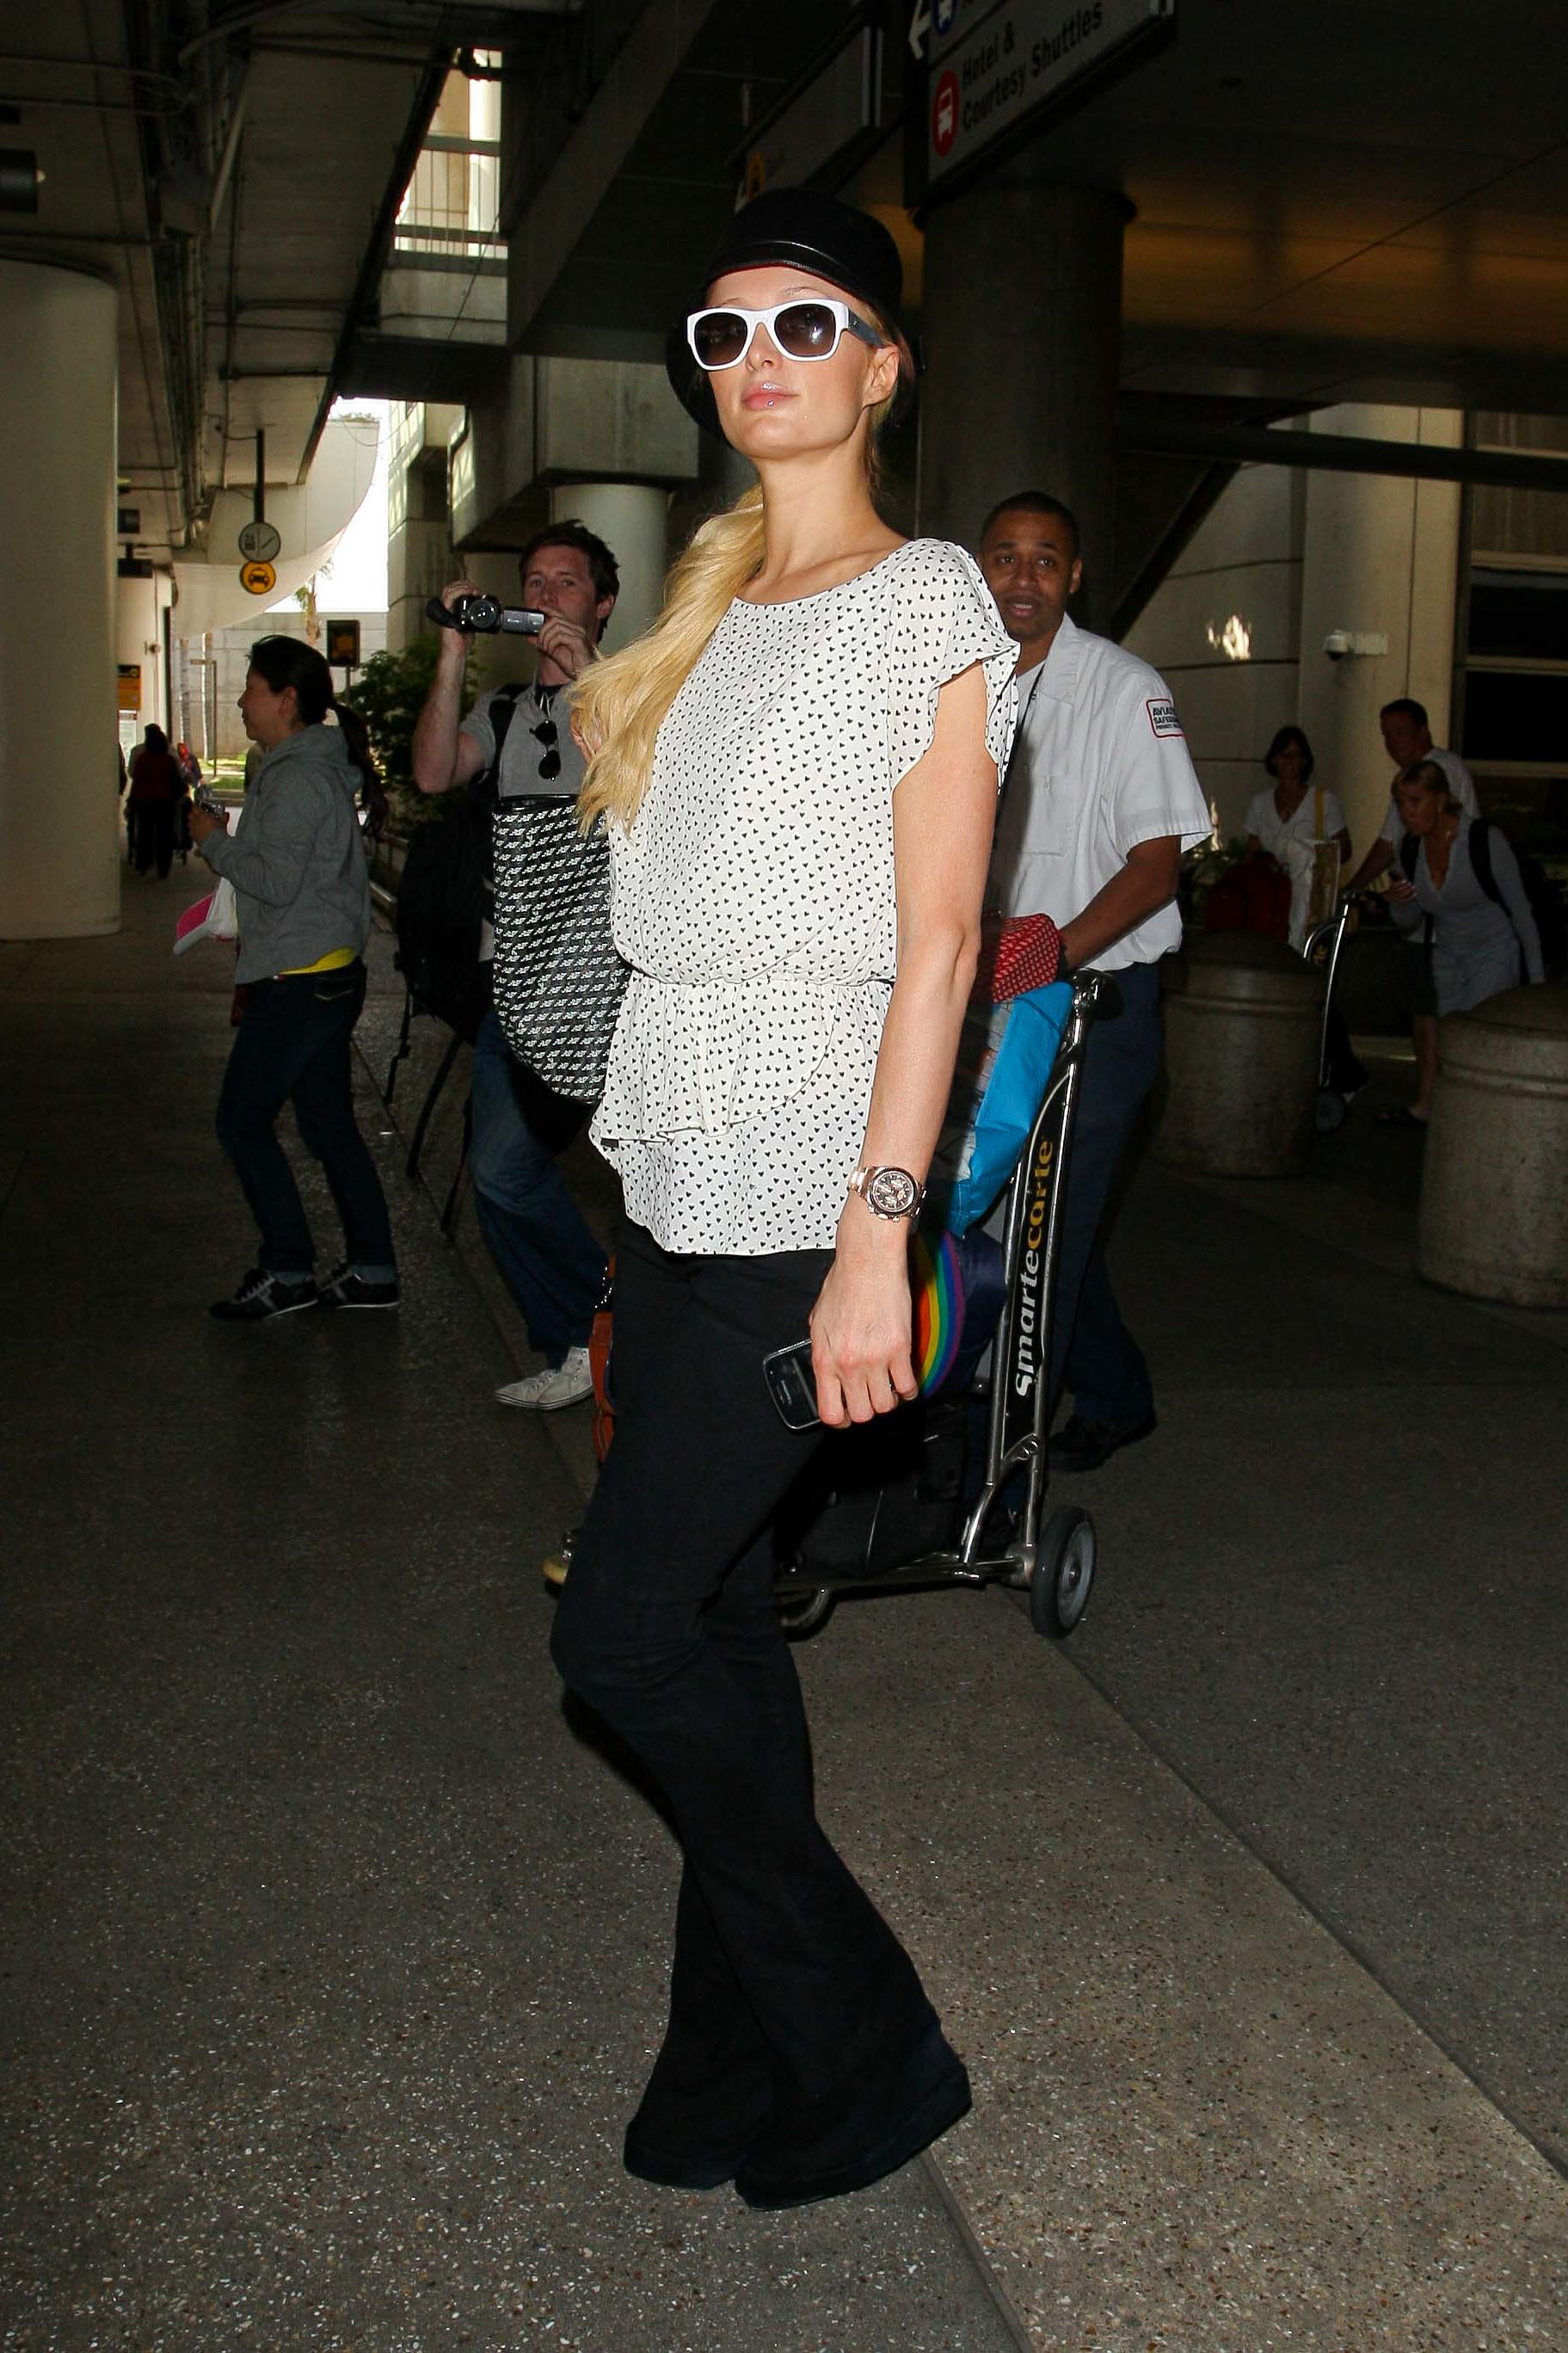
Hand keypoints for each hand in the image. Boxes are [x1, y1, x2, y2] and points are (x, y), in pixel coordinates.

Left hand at [187, 803, 228, 844]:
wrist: (214, 843)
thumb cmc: (217, 832)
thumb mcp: (223, 822)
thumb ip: (223, 817)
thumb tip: (225, 814)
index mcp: (201, 815)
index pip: (195, 807)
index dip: (197, 807)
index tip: (200, 808)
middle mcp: (195, 821)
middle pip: (190, 815)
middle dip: (194, 815)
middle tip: (199, 816)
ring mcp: (193, 829)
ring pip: (189, 823)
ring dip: (193, 823)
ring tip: (199, 825)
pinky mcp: (193, 836)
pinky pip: (191, 832)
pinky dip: (194, 832)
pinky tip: (198, 833)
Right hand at [438, 578, 482, 651]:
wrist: (457, 652)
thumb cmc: (461, 643)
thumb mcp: (471, 627)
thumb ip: (475, 619)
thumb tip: (485, 617)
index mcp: (452, 609)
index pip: (455, 591)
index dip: (465, 586)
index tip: (477, 590)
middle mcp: (447, 608)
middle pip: (451, 587)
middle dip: (465, 584)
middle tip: (477, 589)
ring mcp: (445, 611)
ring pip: (449, 589)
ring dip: (463, 586)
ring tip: (474, 589)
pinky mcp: (445, 615)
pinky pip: (448, 598)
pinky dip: (459, 592)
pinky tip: (469, 592)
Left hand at [535, 613, 594, 682]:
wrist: (585, 675)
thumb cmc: (576, 666)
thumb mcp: (555, 653)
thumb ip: (544, 644)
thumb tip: (532, 638)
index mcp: (573, 630)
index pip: (560, 614)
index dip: (549, 609)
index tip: (539, 607)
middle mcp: (577, 630)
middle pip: (555, 620)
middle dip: (543, 631)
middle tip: (541, 643)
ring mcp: (579, 634)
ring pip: (556, 627)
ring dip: (547, 638)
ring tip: (546, 649)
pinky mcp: (578, 641)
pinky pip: (560, 636)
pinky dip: (552, 643)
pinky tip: (552, 650)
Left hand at [808, 1215, 918, 1427]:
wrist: (867, 1263)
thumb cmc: (844, 1285)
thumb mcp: (818, 1323)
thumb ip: (823, 1352)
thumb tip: (829, 1372)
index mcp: (825, 1359)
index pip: (830, 1412)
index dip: (841, 1419)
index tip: (847, 1415)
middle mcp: (848, 1364)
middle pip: (861, 1414)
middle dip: (867, 1409)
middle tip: (870, 1397)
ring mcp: (875, 1360)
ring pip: (885, 1405)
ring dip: (888, 1400)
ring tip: (888, 1387)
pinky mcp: (899, 1350)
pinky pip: (908, 1387)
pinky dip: (908, 1389)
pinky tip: (905, 1380)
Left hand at [1386, 875, 1415, 902]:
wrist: (1388, 897)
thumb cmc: (1399, 898)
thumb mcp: (1403, 900)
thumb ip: (1409, 899)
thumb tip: (1416, 897)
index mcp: (1399, 903)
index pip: (1405, 901)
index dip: (1411, 897)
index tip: (1416, 893)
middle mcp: (1395, 899)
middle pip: (1402, 895)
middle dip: (1409, 890)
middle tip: (1414, 887)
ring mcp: (1392, 893)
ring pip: (1398, 890)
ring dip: (1405, 886)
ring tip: (1409, 883)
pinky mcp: (1390, 888)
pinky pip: (1395, 885)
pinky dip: (1400, 883)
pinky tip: (1404, 881)